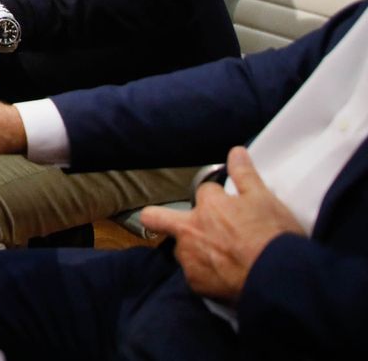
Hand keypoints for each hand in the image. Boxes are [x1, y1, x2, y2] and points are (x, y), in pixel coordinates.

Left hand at [138, 147, 303, 302]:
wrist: (281, 280)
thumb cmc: (274, 238)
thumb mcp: (265, 199)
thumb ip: (245, 174)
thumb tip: (235, 152)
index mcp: (208, 206)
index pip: (204, 192)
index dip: (218, 198)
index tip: (230, 205)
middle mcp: (190, 230)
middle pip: (155, 217)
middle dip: (160, 217)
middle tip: (183, 224)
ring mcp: (190, 258)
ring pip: (181, 249)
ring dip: (195, 250)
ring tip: (222, 258)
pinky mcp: (196, 284)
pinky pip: (195, 276)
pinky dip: (208, 276)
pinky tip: (227, 277)